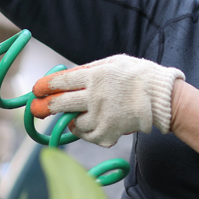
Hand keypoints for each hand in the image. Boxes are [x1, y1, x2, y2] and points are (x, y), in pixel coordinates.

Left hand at [29, 55, 184, 147]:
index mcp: (96, 76)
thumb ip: (89, 69)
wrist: (162, 99)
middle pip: (60, 104)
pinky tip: (89, 124)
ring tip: (74, 115)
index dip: (45, 86)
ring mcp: (101, 116)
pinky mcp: (108, 132)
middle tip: (35, 109)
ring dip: (70, 120)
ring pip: (73, 122)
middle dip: (44, 107)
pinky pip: (87, 136)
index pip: (61, 82)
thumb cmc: (138, 76)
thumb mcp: (113, 62)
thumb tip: (65, 76)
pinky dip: (84, 132)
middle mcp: (95, 97)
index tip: (36, 89)